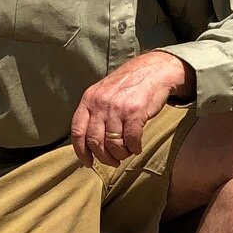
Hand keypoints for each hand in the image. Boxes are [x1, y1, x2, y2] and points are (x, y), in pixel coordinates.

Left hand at [71, 51, 195, 166]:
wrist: (154, 70)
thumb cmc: (128, 85)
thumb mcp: (103, 93)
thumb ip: (94, 113)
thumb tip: (88, 145)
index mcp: (89, 99)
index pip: (77, 131)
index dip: (81, 151)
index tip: (88, 162)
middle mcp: (100, 103)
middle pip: (95, 142)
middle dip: (104, 157)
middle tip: (113, 161)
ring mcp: (117, 107)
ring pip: (113, 144)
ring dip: (121, 154)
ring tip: (127, 152)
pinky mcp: (135, 112)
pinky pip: (131, 140)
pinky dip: (134, 148)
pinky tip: (137, 147)